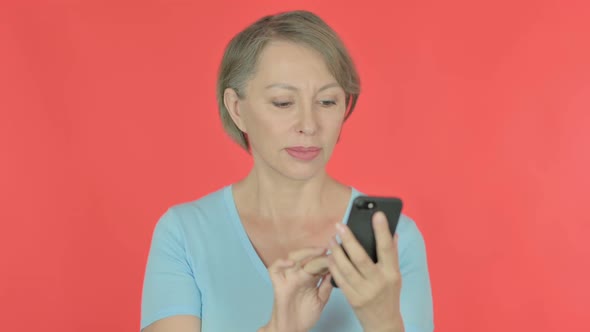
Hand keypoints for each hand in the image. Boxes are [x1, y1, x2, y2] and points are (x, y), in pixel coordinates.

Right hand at [261, 247, 333, 331]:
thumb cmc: (305, 316)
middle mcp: (298, 275)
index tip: (338, 254)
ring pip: (292, 257)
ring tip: (318, 252)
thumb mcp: (321, 300)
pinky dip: (280, 263)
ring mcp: (288, 279)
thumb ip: (326, 286)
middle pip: (306, 257)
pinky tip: (291, 263)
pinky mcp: (278, 285)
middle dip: (318, 252)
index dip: (327, 258)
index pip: (318, 262)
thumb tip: (334, 270)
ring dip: (305, 253)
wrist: (292, 330)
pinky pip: (274, 269)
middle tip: (329, 250)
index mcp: (310, 278)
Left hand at [328, 211, 403, 331]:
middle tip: (340, 225)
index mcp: (392, 274)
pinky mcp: (352, 299)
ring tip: (332, 239)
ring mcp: (364, 292)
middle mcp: (378, 282)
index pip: (387, 249)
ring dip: (336, 251)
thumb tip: (392, 232)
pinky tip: (329, 256)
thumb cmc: (389, 294)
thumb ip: (392, 255)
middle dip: (349, 239)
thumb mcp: (395, 276)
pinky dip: (333, 266)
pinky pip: (339, 279)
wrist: (383, 323)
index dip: (382, 231)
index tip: (377, 214)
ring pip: (346, 268)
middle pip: (361, 258)